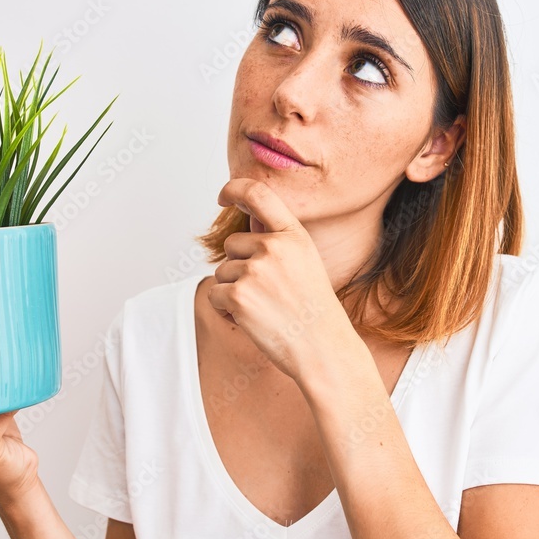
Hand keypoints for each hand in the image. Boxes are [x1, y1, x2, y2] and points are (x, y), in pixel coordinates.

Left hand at [209, 178, 358, 381]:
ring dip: (234, 291)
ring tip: (265, 308)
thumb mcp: (305, 262)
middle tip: (268, 293)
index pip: (258, 194)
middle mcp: (274, 247)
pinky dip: (226, 309)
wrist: (323, 349)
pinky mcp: (237, 295)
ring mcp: (255, 271)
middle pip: (232, 246)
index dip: (234, 189)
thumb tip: (246, 222)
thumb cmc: (314, 311)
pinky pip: (215, 294)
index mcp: (294, 235)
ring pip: (222, 272)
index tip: (224, 196)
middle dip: (240, 267)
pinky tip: (252, 320)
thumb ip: (277, 240)